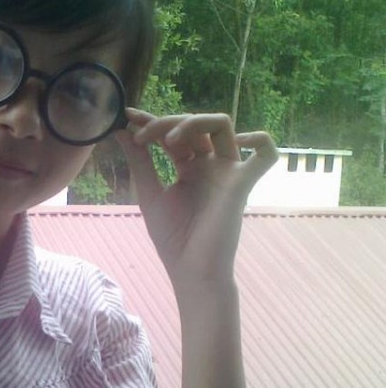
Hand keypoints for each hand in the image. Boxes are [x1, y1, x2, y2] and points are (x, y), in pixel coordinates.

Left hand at [117, 109, 277, 287]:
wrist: (190, 271)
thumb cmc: (173, 239)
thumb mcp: (149, 194)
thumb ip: (139, 161)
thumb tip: (122, 131)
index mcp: (189, 167)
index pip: (173, 133)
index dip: (152, 121)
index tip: (128, 116)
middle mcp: (210, 164)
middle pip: (194, 125)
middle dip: (164, 124)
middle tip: (141, 138)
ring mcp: (227, 171)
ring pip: (221, 125)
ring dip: (193, 123)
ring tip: (168, 141)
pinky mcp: (243, 183)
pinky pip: (266, 154)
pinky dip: (259, 140)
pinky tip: (237, 140)